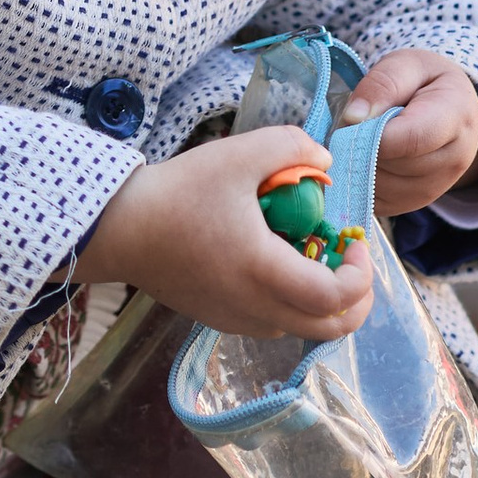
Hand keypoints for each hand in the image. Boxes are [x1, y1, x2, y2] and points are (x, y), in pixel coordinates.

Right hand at [77, 125, 374, 344]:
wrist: (118, 229)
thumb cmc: (178, 193)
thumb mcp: (239, 154)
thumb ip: (293, 147)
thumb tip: (325, 163)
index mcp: (264, 273)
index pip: (336, 298)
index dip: (360, 274)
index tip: (353, 241)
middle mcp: (255, 308)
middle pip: (329, 330)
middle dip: (354, 299)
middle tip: (349, 261)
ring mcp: (236, 319)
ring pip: (302, 330)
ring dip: (322, 301)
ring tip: (312, 257)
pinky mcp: (219, 319)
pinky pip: (272, 323)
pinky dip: (291, 303)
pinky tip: (277, 264)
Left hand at [339, 49, 477, 214]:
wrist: (449, 108)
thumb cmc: (425, 82)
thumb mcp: (407, 65)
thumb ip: (382, 84)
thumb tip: (353, 118)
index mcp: (456, 118)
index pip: (411, 139)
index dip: (372, 133)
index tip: (352, 118)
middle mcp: (454, 160)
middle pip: (391, 164)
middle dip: (361, 144)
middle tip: (357, 122)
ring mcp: (436, 188)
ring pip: (378, 185)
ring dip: (357, 163)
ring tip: (365, 137)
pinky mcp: (413, 203)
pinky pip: (374, 200)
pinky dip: (359, 180)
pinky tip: (368, 156)